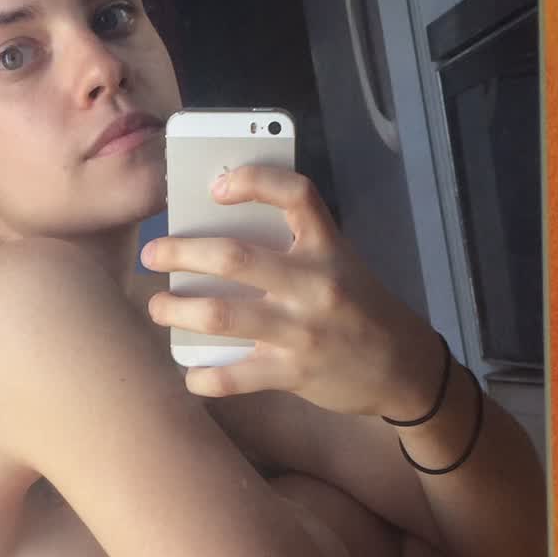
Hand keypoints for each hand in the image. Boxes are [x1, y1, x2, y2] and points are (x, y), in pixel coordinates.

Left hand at [140, 165, 429, 415]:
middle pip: (233, 258)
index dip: (253, 181)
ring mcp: (302, 330)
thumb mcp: (339, 264)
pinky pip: (234, 376)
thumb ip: (293, 249)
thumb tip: (219, 240)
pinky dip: (203, 376)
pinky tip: (190, 371)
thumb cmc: (360, 308)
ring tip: (158, 307)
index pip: (295, 193)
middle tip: (153, 254)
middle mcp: (314, 283)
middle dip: (180, 253)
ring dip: (177, 311)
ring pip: (221, 315)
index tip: (215, 187)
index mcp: (327, 246)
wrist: (404, 367)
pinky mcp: (294, 372)